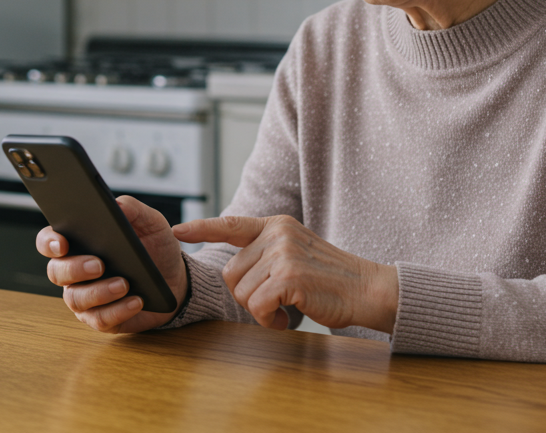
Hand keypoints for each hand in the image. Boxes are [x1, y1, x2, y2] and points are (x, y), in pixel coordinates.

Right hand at [35, 195, 188, 333]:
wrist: (175, 279)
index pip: (49, 241)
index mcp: (79, 243)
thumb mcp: (150, 223)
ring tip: (125, 284)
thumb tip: (118, 205)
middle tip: (99, 264)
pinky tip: (136, 301)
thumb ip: (134, 210)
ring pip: (76, 299)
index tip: (62, 243)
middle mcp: (74, 271)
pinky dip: (118, 310)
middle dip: (75, 268)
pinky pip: (100, 319)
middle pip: (56, 272)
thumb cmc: (155, 249)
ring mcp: (85, 297)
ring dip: (100, 292)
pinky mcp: (101, 318)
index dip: (49, 242)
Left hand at [172, 215, 397, 332]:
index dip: (201, 228)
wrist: (367, 289)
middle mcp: (277, 234)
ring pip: (242, 293)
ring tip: (287, 308)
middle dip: (248, 296)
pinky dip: (270, 320)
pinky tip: (288, 318)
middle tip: (276, 302)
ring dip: (261, 311)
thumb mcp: (296, 252)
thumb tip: (234, 270)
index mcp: (276, 225)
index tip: (177, 230)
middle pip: (231, 273)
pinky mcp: (290, 277)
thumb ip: (267, 252)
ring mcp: (283, 254)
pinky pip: (258, 306)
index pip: (231, 225)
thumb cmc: (330, 280)